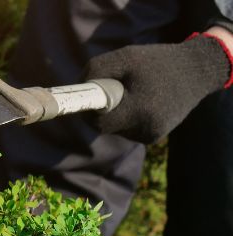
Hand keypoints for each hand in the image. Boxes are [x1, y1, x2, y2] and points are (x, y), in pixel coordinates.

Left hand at [86, 33, 232, 143]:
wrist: (197, 71)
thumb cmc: (157, 61)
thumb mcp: (125, 57)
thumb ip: (96, 70)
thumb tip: (77, 88)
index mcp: (139, 110)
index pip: (98, 123)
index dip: (88, 111)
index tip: (86, 98)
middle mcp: (146, 129)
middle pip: (105, 127)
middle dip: (102, 110)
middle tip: (111, 89)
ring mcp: (151, 136)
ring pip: (117, 128)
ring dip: (116, 113)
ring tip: (134, 92)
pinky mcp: (154, 137)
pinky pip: (128, 129)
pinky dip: (128, 116)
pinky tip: (142, 101)